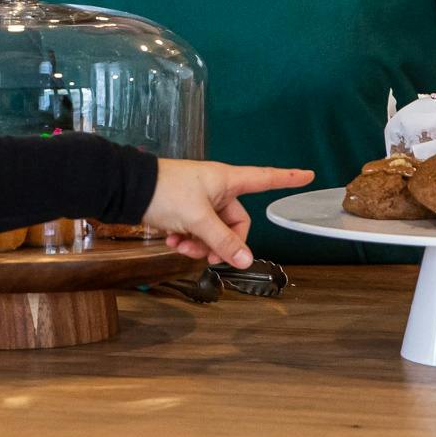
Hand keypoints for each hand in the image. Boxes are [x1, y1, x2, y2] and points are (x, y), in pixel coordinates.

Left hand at [142, 159, 313, 269]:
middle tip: (204, 255)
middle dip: (221, 243)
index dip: (287, 178)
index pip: (265, 178)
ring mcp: (201, 199)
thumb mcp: (197, 218)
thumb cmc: (166, 192)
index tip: (308, 175)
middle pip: (236, 222)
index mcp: (227, 180)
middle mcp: (217, 188)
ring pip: (214, 230)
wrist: (128, 188)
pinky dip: (187, 239)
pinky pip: (197, 230)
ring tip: (182, 247)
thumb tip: (246, 261)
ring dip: (200, 244)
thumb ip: (223, 241)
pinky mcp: (184, 209)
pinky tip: (171, 241)